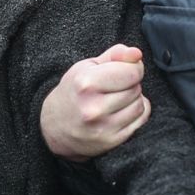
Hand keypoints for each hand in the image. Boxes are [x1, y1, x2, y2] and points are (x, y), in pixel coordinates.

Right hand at [40, 44, 150, 160]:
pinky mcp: (111, 140)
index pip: (132, 72)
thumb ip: (115, 55)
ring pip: (140, 105)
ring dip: (133, 100)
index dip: (132, 67)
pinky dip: (135, 114)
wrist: (54, 127)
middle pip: (136, 88)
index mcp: (86, 84)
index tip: (123, 70)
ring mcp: (103, 127)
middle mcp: (94, 107)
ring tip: (115, 100)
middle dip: (130, 84)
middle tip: (113, 87)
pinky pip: (140, 121)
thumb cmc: (74, 91)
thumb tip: (137, 53)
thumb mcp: (87, 66)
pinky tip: (119, 112)